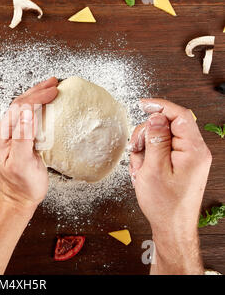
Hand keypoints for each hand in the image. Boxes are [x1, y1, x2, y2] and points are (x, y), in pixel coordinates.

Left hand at [0, 77, 58, 210]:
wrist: (20, 198)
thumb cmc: (21, 185)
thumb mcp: (22, 164)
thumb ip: (23, 138)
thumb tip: (27, 113)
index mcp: (0, 135)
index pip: (18, 108)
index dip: (36, 98)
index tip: (54, 92)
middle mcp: (3, 131)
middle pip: (19, 104)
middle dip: (37, 91)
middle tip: (56, 83)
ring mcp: (11, 133)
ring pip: (23, 107)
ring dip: (37, 95)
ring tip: (51, 86)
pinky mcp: (20, 137)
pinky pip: (28, 116)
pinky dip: (38, 106)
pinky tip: (46, 101)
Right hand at [128, 99, 210, 273]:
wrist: (172, 226)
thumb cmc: (164, 204)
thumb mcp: (154, 169)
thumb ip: (156, 140)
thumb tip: (155, 117)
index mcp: (193, 150)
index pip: (179, 116)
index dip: (160, 107)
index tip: (142, 104)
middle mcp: (195, 152)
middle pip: (168, 126)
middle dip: (147, 135)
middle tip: (137, 150)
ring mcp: (188, 158)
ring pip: (161, 138)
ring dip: (145, 149)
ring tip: (141, 169)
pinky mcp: (181, 165)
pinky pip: (162, 151)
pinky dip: (149, 158)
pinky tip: (144, 172)